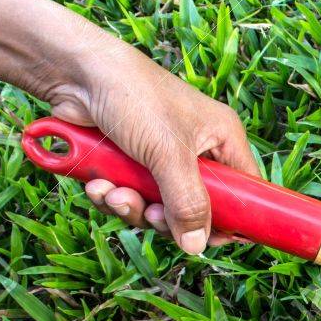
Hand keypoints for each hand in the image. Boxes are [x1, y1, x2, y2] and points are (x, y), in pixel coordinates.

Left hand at [43, 41, 258, 253]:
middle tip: (150, 214)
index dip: (232, 218)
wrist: (76, 74)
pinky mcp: (128, 164)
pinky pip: (128, 198)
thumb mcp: (169, 154)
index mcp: (221, 140)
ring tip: (113, 192)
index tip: (213, 240)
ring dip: (132, 207)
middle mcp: (195, 151)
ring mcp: (160, 159)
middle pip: (195, 208)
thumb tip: (196, 246)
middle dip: (166, 217)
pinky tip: (97, 183)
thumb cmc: (135, 97)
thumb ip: (187, 202)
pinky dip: (111, 197)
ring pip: (157, 208)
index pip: (243, 189)